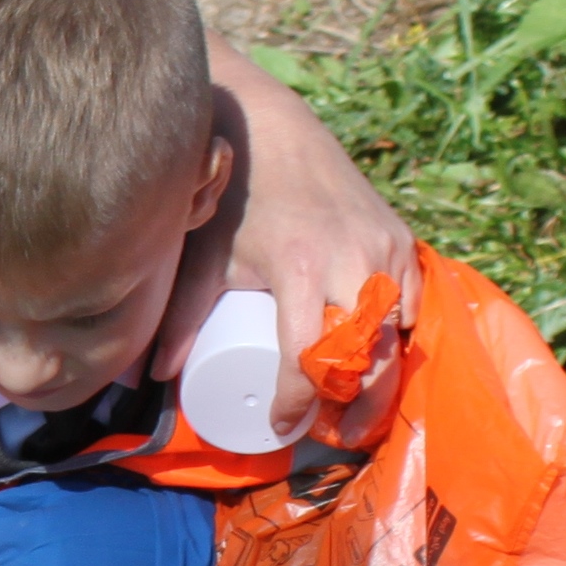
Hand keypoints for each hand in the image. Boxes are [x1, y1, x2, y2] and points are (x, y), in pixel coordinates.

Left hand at [158, 40, 416, 437]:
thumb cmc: (234, 197)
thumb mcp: (205, 258)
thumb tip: (154, 377)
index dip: (298, 403)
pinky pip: (412, 302)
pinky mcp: (399, 235)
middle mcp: (350, 258)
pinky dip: (399, 336)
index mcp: (297, 267)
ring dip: (382, 377)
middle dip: (357, 405)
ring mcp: (382, 245)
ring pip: (396, 334)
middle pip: (368, 357)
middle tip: (339, 435)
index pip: (308, 359)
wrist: (272, 130)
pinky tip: (380, 361)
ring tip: (358, 409)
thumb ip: (181, 317)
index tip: (284, 426)